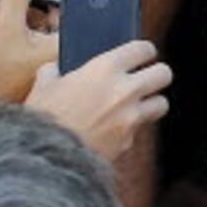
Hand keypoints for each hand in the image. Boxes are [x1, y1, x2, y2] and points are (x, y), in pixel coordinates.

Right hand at [27, 38, 172, 169]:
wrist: (46, 158)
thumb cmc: (43, 118)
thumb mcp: (43, 85)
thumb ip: (55, 72)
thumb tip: (56, 71)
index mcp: (105, 68)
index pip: (143, 49)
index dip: (144, 51)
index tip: (142, 54)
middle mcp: (125, 90)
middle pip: (164, 74)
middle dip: (157, 74)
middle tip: (146, 78)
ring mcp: (130, 118)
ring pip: (161, 104)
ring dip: (152, 103)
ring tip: (136, 105)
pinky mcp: (128, 142)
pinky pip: (138, 131)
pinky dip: (130, 130)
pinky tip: (113, 129)